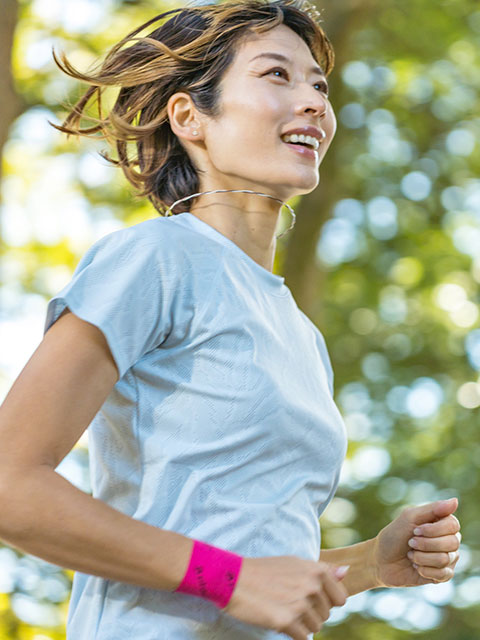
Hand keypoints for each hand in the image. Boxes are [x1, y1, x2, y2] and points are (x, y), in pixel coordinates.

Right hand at [222, 556, 347, 639]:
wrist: (234, 579)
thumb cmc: (264, 571)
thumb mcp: (294, 563)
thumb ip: (322, 569)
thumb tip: (346, 572)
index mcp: (316, 570)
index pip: (340, 598)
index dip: (326, 602)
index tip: (310, 599)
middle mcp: (311, 586)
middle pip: (326, 614)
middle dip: (311, 613)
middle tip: (289, 602)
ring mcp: (300, 604)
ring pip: (315, 627)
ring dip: (301, 624)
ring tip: (283, 609)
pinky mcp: (287, 621)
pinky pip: (302, 637)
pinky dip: (292, 633)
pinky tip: (278, 619)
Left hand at [372, 497, 460, 587]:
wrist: (381, 561)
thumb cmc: (394, 536)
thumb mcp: (409, 517)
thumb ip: (433, 509)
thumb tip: (455, 501)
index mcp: (441, 523)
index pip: (453, 525)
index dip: (434, 529)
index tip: (415, 530)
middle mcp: (448, 540)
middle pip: (452, 542)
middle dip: (426, 544)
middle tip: (410, 543)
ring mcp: (447, 558)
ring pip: (445, 559)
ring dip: (421, 557)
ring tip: (411, 555)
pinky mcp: (443, 575)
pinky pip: (443, 574)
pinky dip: (424, 570)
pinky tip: (416, 567)